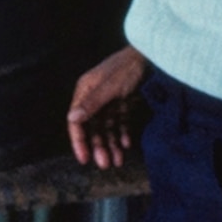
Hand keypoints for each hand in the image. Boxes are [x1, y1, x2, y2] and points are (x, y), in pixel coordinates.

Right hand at [68, 45, 147, 169]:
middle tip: (105, 164)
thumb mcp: (110, 87)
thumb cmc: (127, 68)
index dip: (79, 141)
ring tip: (118, 160)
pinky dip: (122, 134)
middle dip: (98, 146)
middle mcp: (94, 98)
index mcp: (85, 92)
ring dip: (111, 144)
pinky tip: (127, 144)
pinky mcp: (123, 103)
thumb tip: (72, 118)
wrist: (150, 56)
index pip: (77, 121)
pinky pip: (120, 123)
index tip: (84, 158)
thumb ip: (92, 103)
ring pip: (106, 128)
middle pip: (92, 128)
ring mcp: (109, 101)